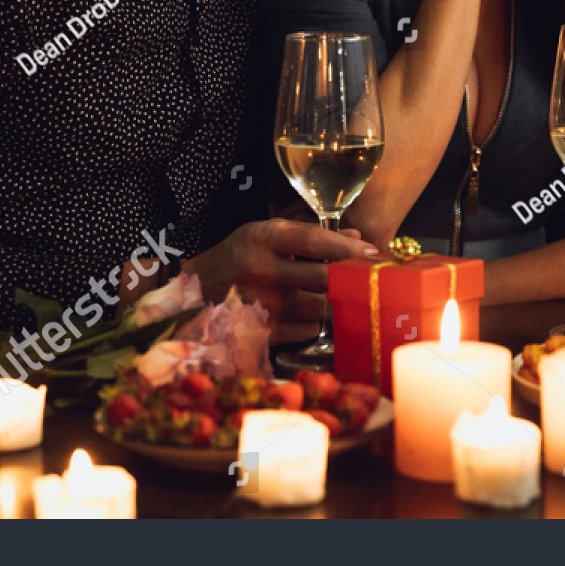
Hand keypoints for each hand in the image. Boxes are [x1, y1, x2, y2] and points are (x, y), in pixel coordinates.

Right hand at [183, 219, 377, 342]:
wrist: (191, 294)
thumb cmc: (236, 258)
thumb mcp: (266, 234)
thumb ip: (310, 233)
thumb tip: (358, 235)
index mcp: (261, 239)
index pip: (313, 239)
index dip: (347, 245)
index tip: (373, 251)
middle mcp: (259, 270)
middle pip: (323, 278)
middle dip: (350, 279)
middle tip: (368, 280)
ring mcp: (259, 305)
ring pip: (320, 307)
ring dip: (334, 303)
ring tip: (338, 297)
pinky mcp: (260, 332)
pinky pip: (307, 330)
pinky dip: (315, 323)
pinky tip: (309, 314)